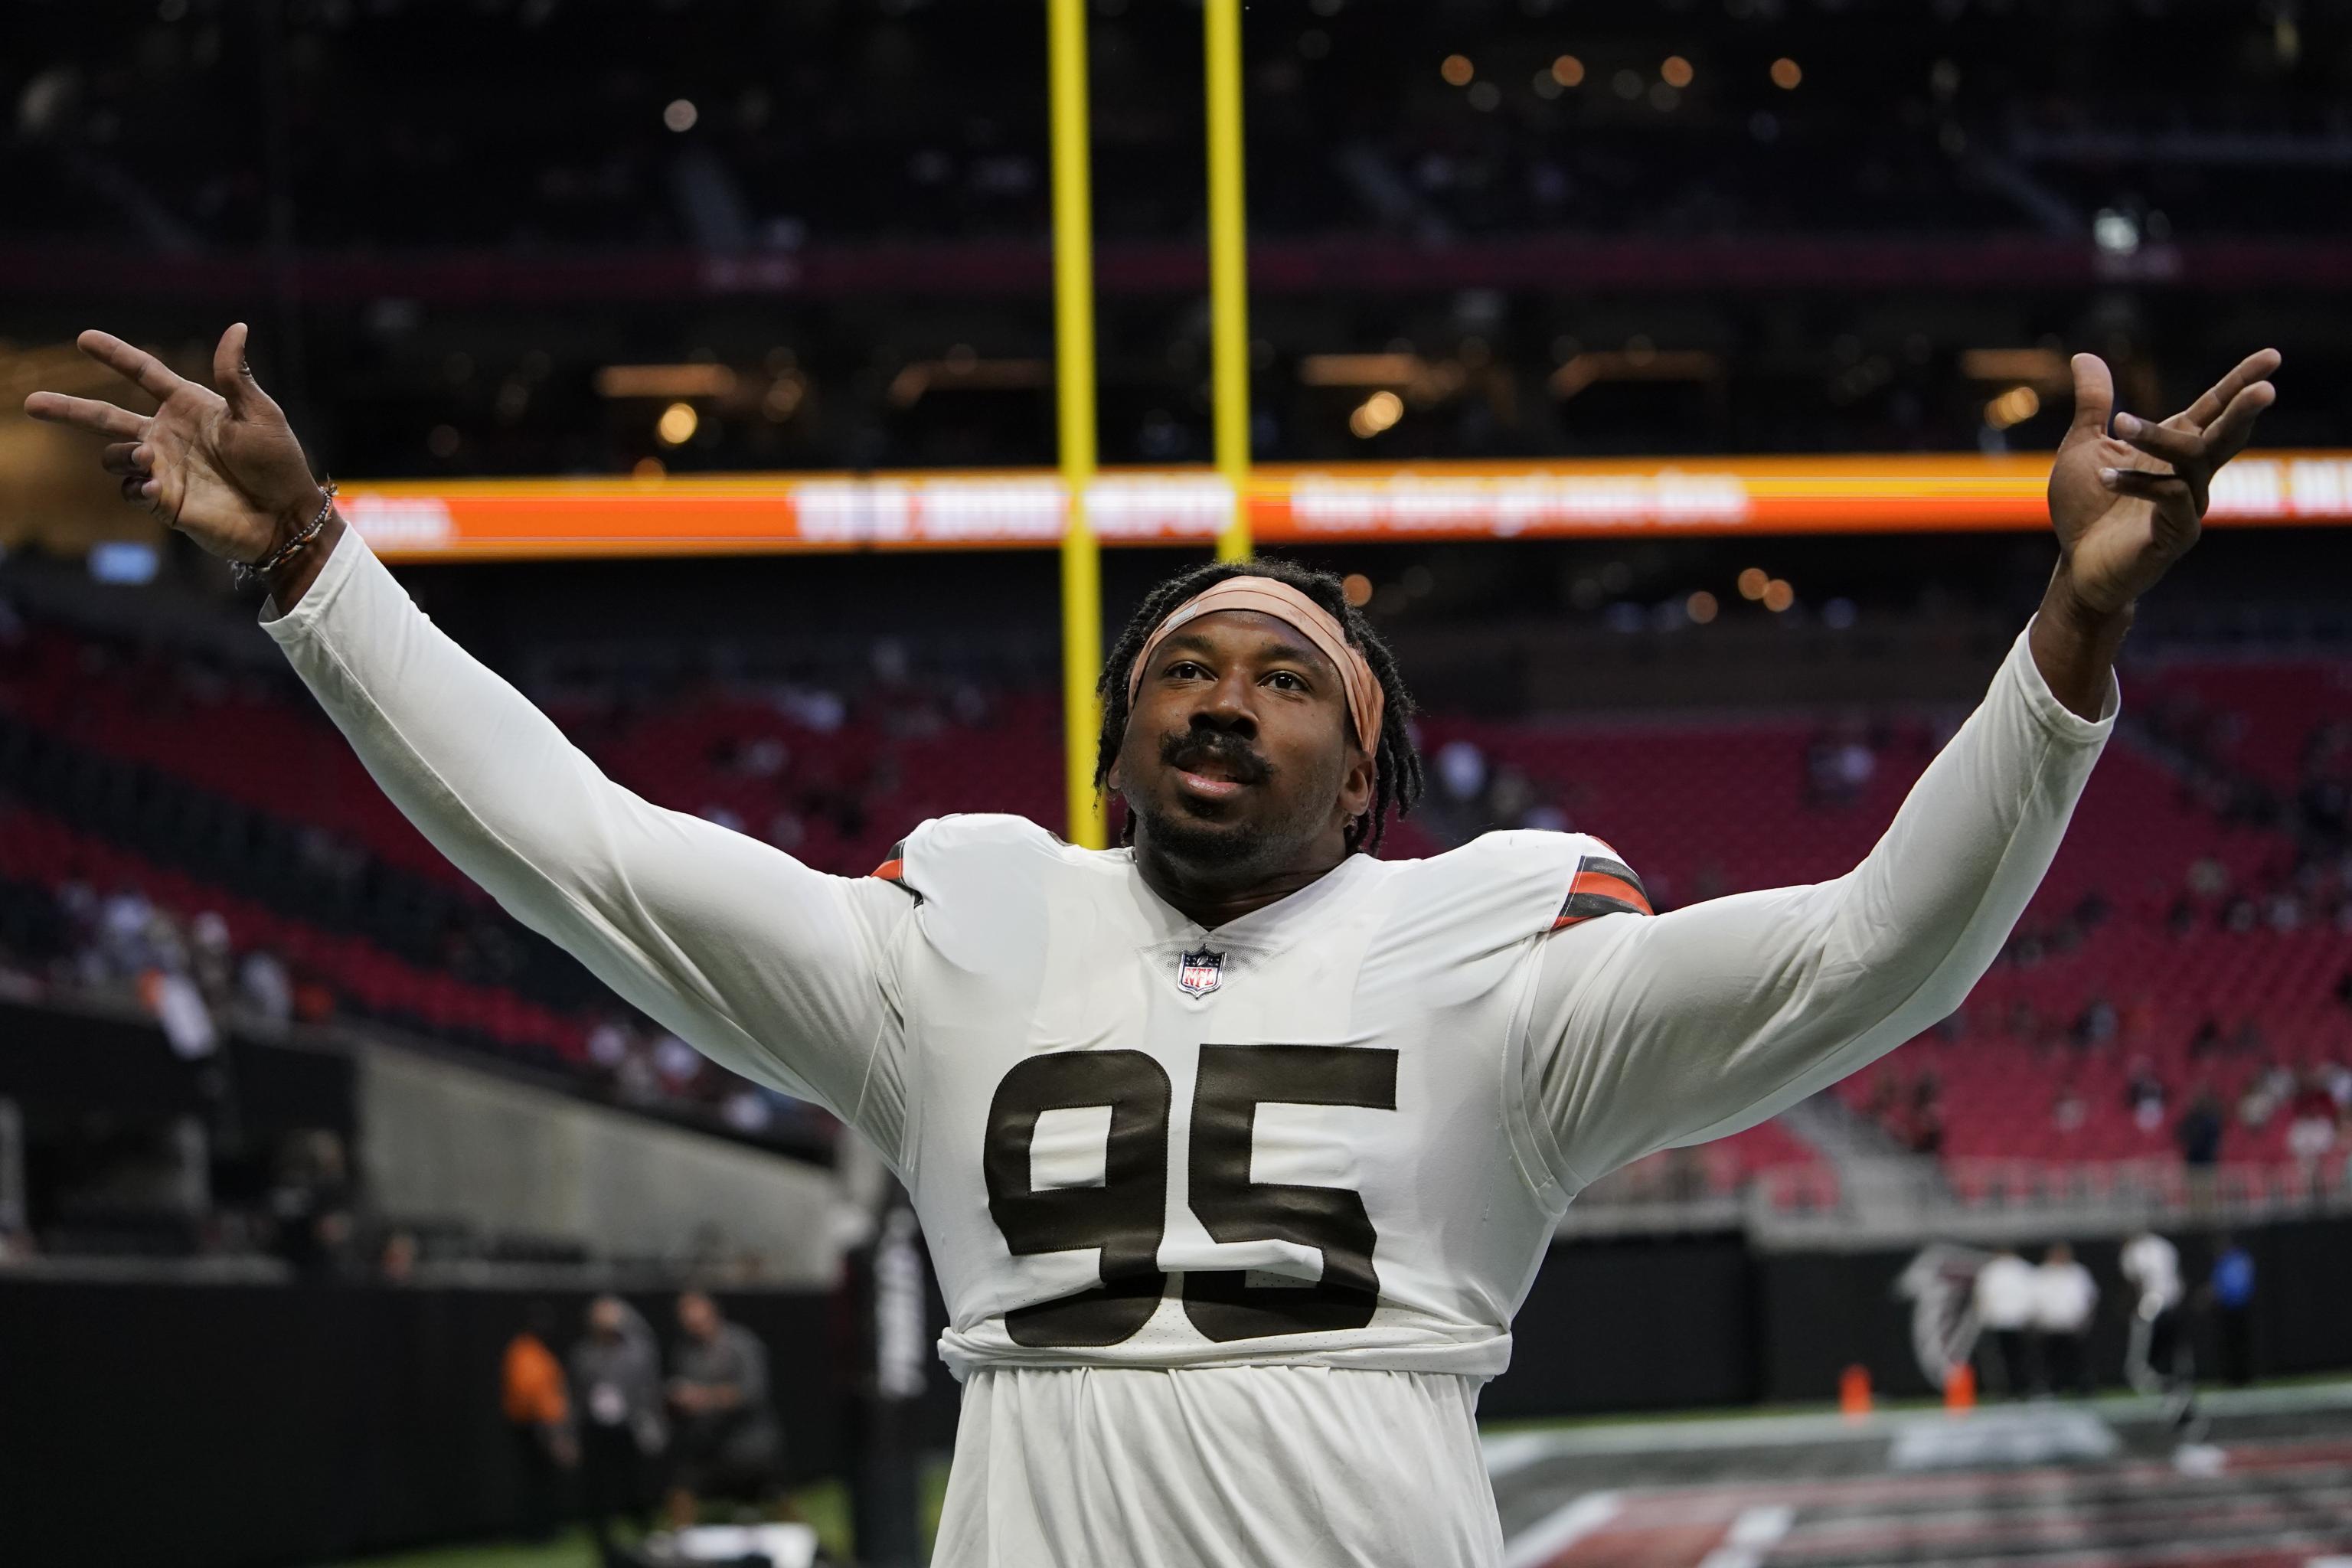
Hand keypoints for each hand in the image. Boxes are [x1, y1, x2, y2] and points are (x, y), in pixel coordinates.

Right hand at [22, 324, 325, 565]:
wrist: (285, 516)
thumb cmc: (278, 462)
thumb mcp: (259, 413)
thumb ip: (235, 374)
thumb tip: (237, 327)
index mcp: (190, 406)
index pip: (144, 373)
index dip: (115, 355)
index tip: (83, 338)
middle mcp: (169, 434)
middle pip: (105, 416)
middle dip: (69, 408)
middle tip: (31, 403)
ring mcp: (163, 468)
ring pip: (113, 455)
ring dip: (123, 453)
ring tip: (148, 456)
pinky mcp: (163, 501)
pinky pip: (130, 489)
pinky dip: (136, 485)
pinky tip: (155, 486)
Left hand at [2047, 348, 2279, 615]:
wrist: (2076, 566)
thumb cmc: (2086, 507)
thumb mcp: (2084, 447)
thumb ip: (2093, 404)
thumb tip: (2084, 355)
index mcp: (2174, 449)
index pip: (2215, 409)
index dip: (2240, 382)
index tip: (2272, 356)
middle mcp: (2190, 473)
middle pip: (2225, 434)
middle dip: (2244, 410)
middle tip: (2267, 389)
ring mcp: (2189, 505)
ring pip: (2192, 461)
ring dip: (2158, 438)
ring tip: (2123, 422)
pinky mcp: (2176, 535)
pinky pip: (2168, 498)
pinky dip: (2136, 484)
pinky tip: (2105, 478)